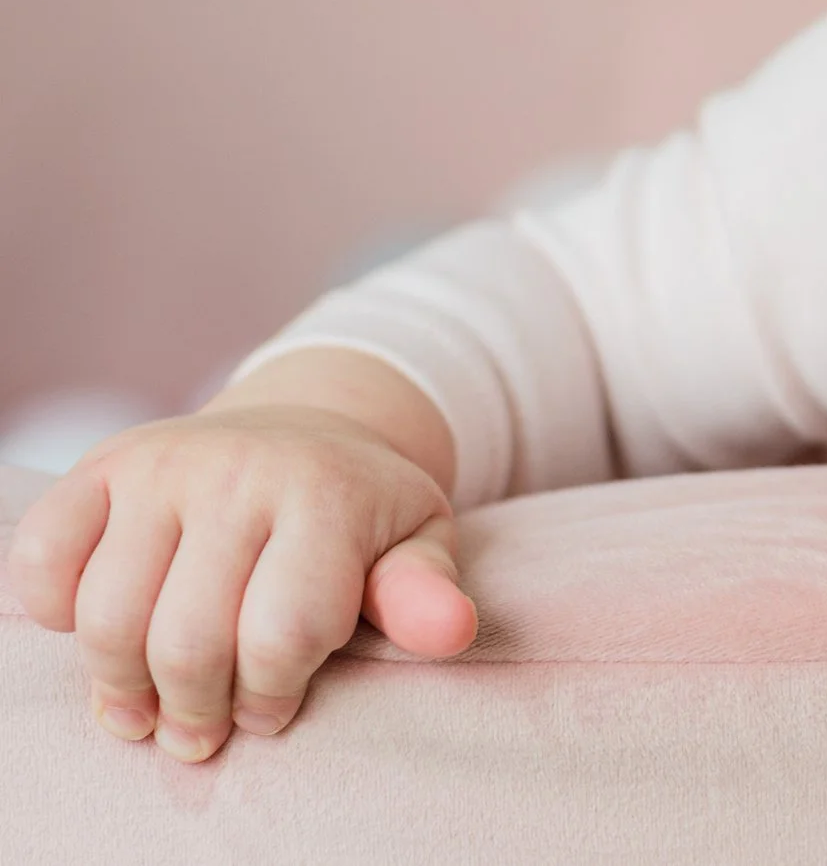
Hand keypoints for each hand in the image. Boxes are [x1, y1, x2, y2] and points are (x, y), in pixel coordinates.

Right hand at [5, 404, 476, 761]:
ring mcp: (163, 464)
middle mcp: (240, 471)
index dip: (273, 696)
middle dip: (196, 709)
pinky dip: (57, 614)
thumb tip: (450, 632)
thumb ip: (423, 592)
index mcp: (328, 493)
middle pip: (190, 640)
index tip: (276, 710)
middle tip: (204, 730)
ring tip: (151, 708)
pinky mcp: (101, 466)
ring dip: (125, 686)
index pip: (282, 635)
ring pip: (110, 618)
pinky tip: (104, 633)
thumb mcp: (417, 543)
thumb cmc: (362, 513)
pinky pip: (42, 560)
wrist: (308, 430)